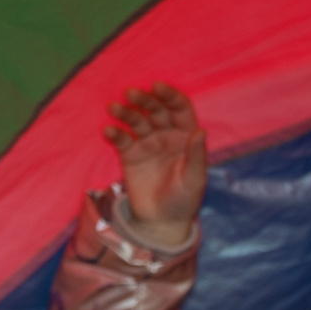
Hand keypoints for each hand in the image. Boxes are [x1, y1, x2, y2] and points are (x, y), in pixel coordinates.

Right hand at [104, 83, 206, 247]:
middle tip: (131, 93)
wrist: (162, 222)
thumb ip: (197, 155)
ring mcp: (147, 143)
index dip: (169, 96)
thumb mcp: (194, 179)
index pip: (178, 108)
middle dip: (144, 100)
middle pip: (155, 110)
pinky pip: (122, 139)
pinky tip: (109, 130)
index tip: (157, 87)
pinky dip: (115, 133)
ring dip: (125, 112)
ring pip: (136, 121)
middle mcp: (166, 134)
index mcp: (185, 135)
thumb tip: (201, 131)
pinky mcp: (130, 155)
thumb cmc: (184, 199)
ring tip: (114, 107)